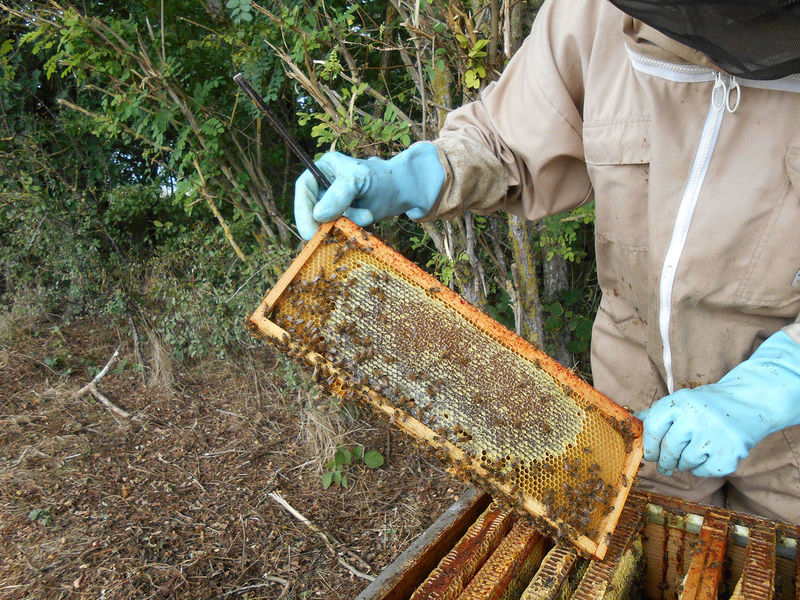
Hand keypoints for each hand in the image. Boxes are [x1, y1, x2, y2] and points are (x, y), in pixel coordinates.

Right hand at [294, 142, 444, 239]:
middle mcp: (324, 185)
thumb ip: (340, 195)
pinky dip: (351, 230)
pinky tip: (368, 219)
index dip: (303, 210)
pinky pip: (337, 230)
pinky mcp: (341, 217)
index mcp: (323, 168)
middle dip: (328, 221)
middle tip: (339, 232)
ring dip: (345, 225)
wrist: (404, 191)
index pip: (303, 188)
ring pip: (325, 223)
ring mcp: (331, 202)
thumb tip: (318, 215)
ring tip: (369, 215)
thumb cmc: (384, 180)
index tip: (309, 232)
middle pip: (311, 209)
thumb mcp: (361, 181)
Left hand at [638, 331, 799, 477]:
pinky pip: (703, 471)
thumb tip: (632, 422)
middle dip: (664, 462)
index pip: (652, 429)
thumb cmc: (708, 404)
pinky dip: (702, 468)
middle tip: (665, 466)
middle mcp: (695, 418)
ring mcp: (713, 437)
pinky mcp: (729, 455)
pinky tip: (709, 455)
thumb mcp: (681, 401)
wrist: (749, 402)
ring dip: (684, 463)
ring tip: (694, 452)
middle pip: (668, 450)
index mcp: (679, 403)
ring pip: (685, 463)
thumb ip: (657, 413)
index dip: (648, 445)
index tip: (649, 455)